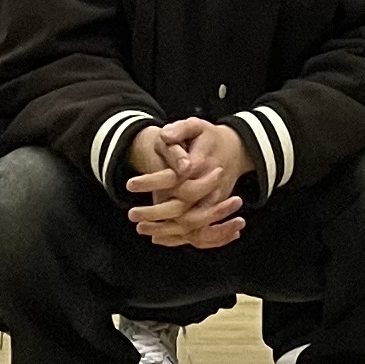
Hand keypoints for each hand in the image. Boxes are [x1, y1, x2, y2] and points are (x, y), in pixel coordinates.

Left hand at [127, 118, 250, 248]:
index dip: (153, 181)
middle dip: (155, 212)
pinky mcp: (214, 211)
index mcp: (203, 164)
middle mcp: (210, 186)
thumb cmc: (209, 138)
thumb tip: (165, 136)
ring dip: (164, 229)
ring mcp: (214, 202)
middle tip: (131, 213)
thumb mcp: (196, 126)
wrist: (234, 150)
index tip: (130, 184)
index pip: (176, 177)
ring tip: (140, 228)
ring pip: (190, 224)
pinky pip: (199, 232)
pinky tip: (158, 238)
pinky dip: (179, 238)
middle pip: (183, 206)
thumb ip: (180, 129)